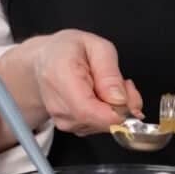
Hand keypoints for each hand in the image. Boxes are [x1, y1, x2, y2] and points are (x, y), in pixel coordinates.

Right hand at [0, 29, 143, 146]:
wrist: (44, 62)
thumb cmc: (68, 51)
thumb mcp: (96, 46)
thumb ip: (110, 72)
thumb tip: (120, 99)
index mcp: (62, 77)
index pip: (88, 110)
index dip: (115, 113)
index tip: (130, 103)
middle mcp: (59, 104)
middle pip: (100, 120)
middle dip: (122, 106)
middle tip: (123, 83)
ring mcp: (63, 120)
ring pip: (103, 125)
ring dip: (116, 109)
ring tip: (107, 85)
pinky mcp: (70, 127)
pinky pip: (99, 126)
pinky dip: (108, 114)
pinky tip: (101, 97)